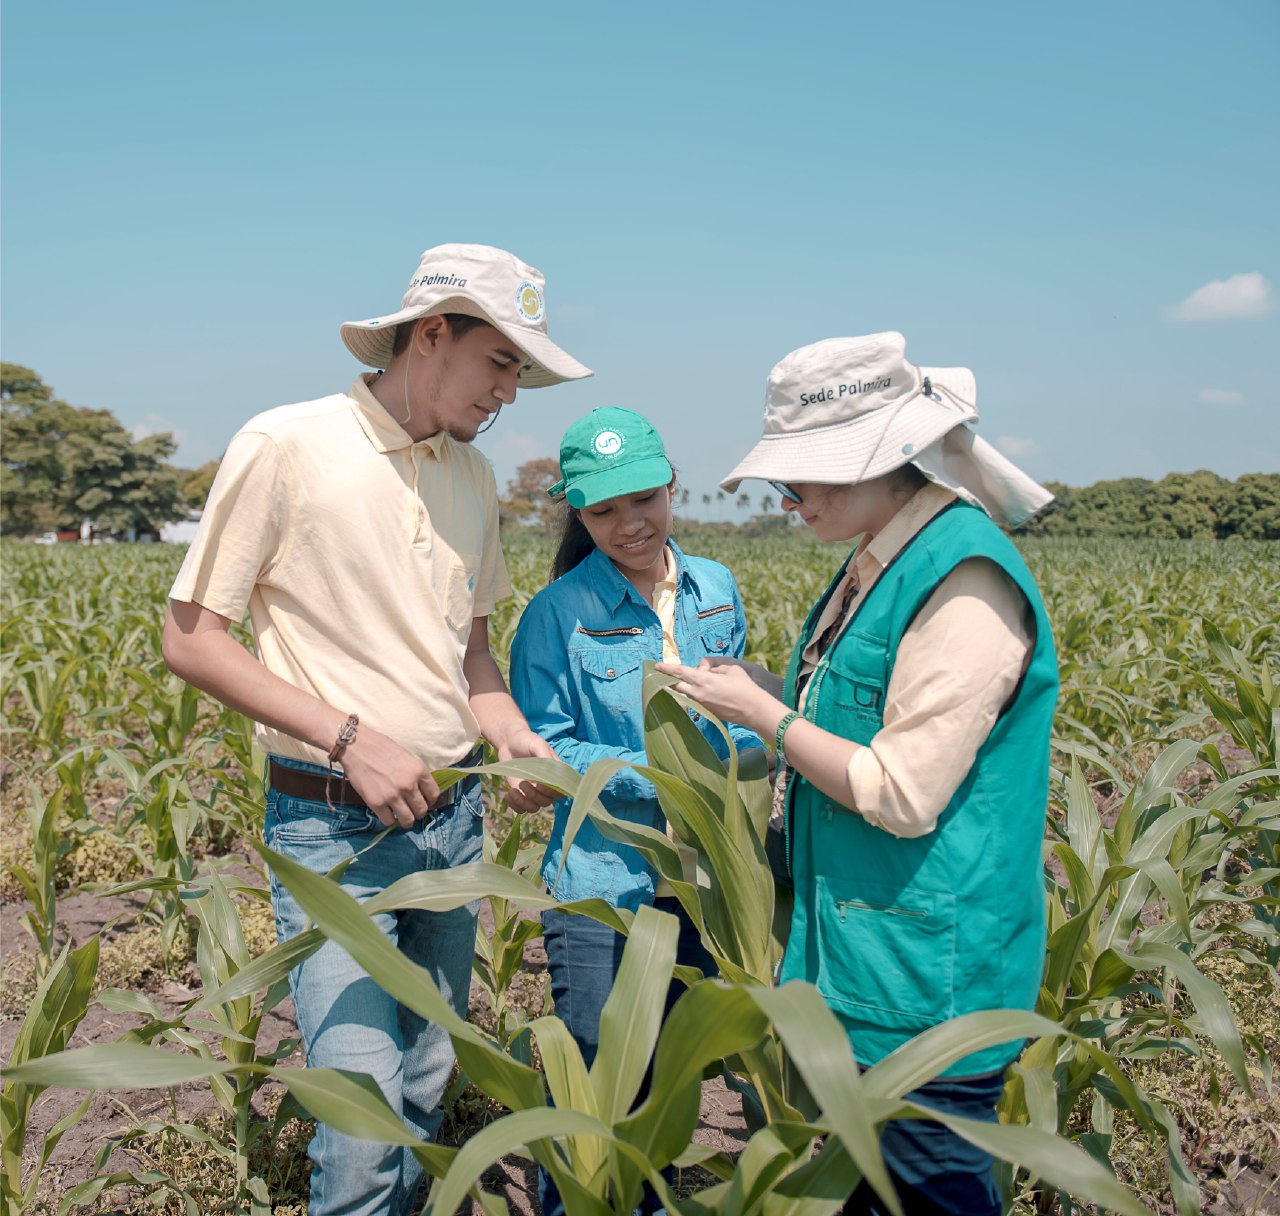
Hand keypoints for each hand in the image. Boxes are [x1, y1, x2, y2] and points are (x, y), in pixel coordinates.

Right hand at [338, 726, 439, 829]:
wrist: (357, 746)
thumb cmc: (380, 748)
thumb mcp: (406, 757)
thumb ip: (414, 773)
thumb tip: (420, 790)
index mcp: (419, 770)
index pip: (434, 794)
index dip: (430, 800)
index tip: (425, 802)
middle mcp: (409, 784)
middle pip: (422, 810)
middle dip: (418, 813)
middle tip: (412, 811)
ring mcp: (393, 795)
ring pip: (407, 820)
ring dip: (405, 821)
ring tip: (401, 817)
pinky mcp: (377, 803)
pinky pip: (388, 821)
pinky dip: (388, 819)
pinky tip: (386, 812)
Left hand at [497, 729, 559, 813]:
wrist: (509, 741)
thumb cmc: (526, 740)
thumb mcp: (537, 744)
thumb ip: (546, 757)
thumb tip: (551, 774)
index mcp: (554, 774)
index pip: (559, 792)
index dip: (551, 792)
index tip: (539, 784)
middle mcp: (546, 785)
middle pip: (546, 802)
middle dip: (534, 796)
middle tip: (522, 782)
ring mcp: (533, 791)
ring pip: (534, 808)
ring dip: (523, 803)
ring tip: (513, 791)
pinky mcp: (521, 794)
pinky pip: (521, 809)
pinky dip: (514, 806)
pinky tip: (508, 794)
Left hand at [654, 658, 782, 735]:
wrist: (753, 709)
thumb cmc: (744, 686)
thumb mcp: (730, 668)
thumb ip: (714, 667)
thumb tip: (704, 670)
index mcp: (703, 680)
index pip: (679, 672)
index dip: (666, 668)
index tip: (656, 666)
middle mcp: (698, 693)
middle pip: (676, 685)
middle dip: (667, 679)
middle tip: (661, 674)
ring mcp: (701, 704)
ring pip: (684, 693)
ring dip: (680, 686)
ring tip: (681, 680)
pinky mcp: (706, 711)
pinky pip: (693, 700)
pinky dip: (691, 694)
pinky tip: (696, 690)